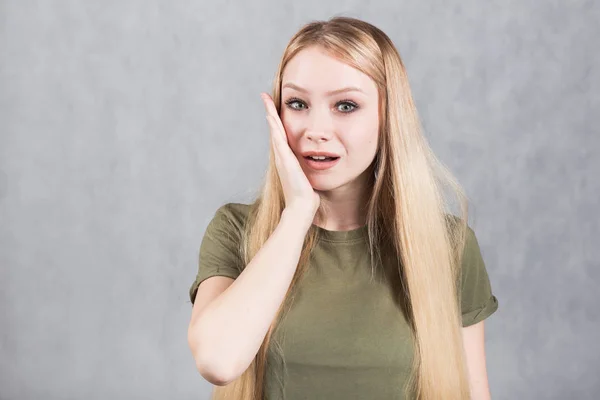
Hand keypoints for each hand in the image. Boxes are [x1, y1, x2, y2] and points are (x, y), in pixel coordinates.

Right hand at [260, 92, 319, 216]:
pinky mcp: (285, 160)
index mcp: (287, 158)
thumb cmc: (306, 195)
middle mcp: (282, 156)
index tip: (274, 108)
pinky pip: (278, 139)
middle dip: (270, 112)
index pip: (281, 135)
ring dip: (270, 114)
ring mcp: (282, 157)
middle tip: (264, 97)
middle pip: (275, 129)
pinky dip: (274, 126)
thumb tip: (316, 167)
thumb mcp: (307, 177)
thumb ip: (308, 170)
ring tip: (266, 100)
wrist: (301, 207)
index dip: (277, 121)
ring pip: (275, 131)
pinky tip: (271, 115)